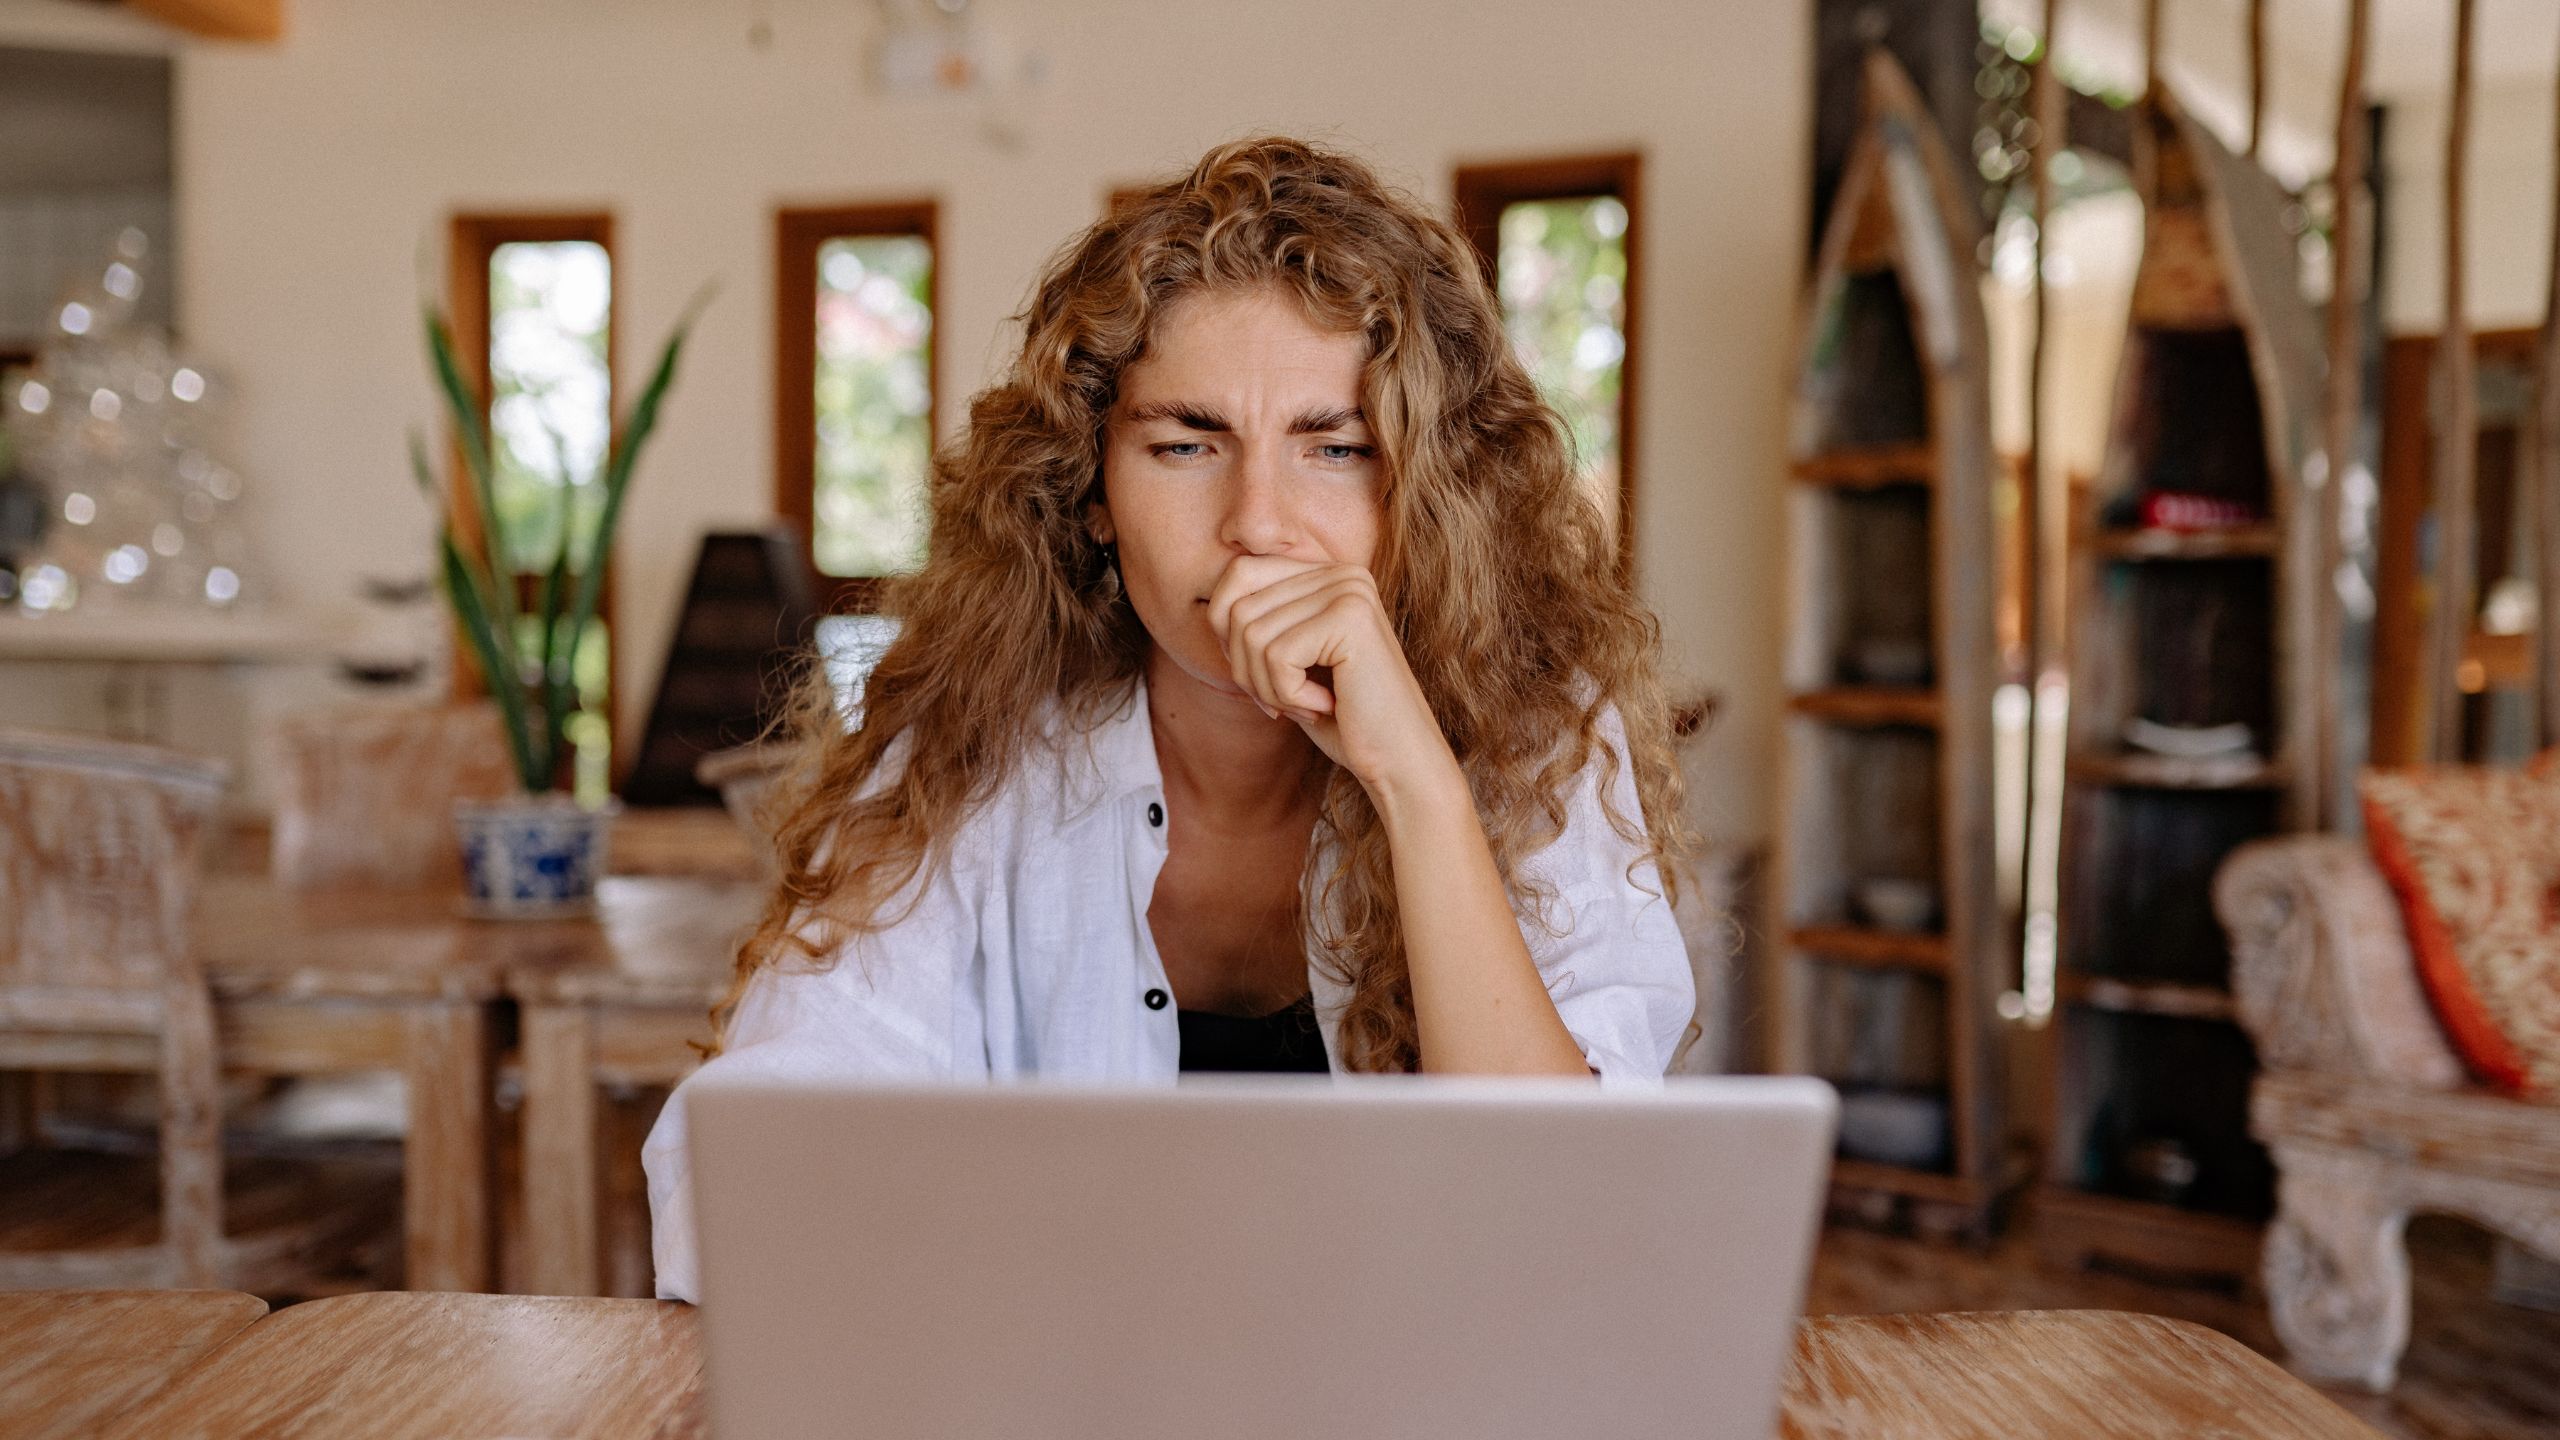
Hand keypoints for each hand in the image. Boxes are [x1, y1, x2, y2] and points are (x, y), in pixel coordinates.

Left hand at [1204, 556, 1461, 801]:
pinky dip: (1287, 694)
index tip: (1263, 679)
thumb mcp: (1290, 664)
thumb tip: (1210, 605)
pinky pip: (1275, 655)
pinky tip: (1324, 705)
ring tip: (1305, 705)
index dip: (1229, 636)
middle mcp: (1341, 572)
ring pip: (1250, 633)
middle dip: (1245, 668)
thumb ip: (1258, 625)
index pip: (1238, 576)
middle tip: (1283, 701)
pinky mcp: (1350, 619)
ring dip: (1266, 686)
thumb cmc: (1344, 719)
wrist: (1400, 761)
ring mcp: (1348, 591)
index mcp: (1327, 574)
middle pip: (1237, 607)